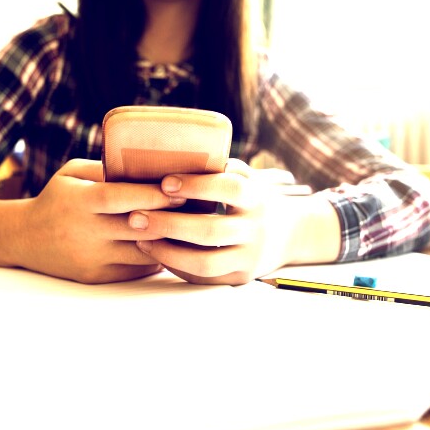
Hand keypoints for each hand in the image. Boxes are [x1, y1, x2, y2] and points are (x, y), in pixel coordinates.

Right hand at [0, 159, 184, 283]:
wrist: (24, 239)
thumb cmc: (57, 199)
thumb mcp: (72, 174)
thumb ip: (105, 169)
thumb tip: (150, 163)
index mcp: (79, 201)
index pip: (120, 197)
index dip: (152, 193)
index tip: (180, 188)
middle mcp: (85, 231)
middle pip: (137, 226)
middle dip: (170, 217)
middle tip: (199, 206)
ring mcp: (91, 257)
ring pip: (142, 252)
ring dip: (169, 241)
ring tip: (192, 228)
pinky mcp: (96, 276)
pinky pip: (135, 269)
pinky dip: (156, 257)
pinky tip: (172, 246)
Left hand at [127, 160, 339, 284]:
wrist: (294, 235)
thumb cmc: (255, 199)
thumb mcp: (249, 178)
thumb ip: (221, 169)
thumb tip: (176, 152)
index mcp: (257, 197)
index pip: (228, 188)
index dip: (196, 185)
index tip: (164, 182)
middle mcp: (256, 229)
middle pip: (209, 230)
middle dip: (168, 224)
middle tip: (135, 217)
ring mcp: (249, 257)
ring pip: (204, 261)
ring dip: (167, 251)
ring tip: (140, 239)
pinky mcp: (239, 277)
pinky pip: (203, 277)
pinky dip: (176, 266)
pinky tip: (156, 253)